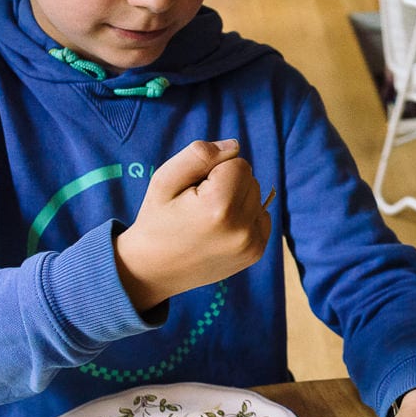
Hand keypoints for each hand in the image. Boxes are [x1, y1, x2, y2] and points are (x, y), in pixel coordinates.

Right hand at [114, 139, 271, 310]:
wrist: (153, 270)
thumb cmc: (157, 219)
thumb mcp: (165, 180)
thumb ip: (199, 155)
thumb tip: (235, 146)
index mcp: (218, 207)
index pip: (239, 163)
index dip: (214, 170)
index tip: (195, 190)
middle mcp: (241, 228)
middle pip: (251, 179)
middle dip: (228, 184)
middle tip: (199, 205)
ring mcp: (251, 244)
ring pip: (258, 197)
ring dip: (238, 199)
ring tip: (209, 218)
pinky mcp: (256, 252)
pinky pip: (261, 216)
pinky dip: (245, 217)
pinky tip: (221, 229)